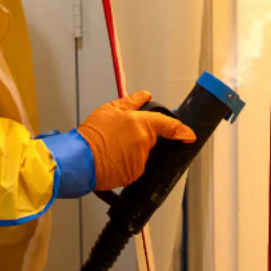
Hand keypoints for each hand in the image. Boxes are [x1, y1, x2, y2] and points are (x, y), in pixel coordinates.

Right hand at [75, 91, 194, 189]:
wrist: (81, 159)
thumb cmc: (93, 134)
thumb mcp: (110, 109)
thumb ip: (131, 102)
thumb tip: (145, 95)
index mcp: (141, 124)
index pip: (167, 125)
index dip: (180, 130)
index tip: (189, 134)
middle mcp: (144, 143)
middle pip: (150, 140)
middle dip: (138, 137)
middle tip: (117, 137)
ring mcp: (140, 161)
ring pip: (141, 154)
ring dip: (130, 151)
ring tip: (110, 148)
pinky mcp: (133, 174)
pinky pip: (134, 167)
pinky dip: (125, 164)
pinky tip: (111, 160)